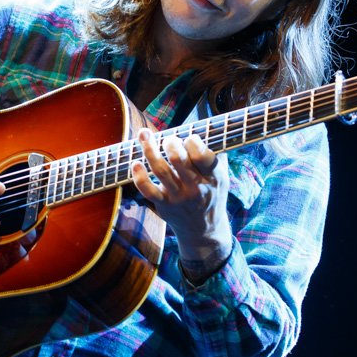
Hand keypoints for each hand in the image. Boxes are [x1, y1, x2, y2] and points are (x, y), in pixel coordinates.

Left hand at [131, 128, 232, 281]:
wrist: (204, 229)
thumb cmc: (211, 194)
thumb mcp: (221, 176)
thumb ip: (214, 154)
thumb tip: (208, 126)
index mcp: (213, 177)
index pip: (203, 157)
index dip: (193, 143)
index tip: (189, 138)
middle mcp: (195, 187)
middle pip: (179, 161)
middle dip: (170, 144)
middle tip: (168, 139)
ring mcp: (178, 197)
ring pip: (161, 171)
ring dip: (149, 150)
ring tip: (143, 134)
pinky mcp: (164, 204)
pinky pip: (148, 190)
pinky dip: (139, 176)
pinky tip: (135, 162)